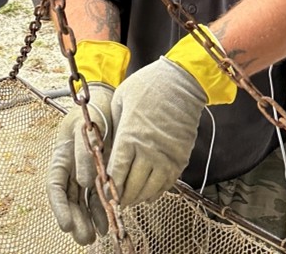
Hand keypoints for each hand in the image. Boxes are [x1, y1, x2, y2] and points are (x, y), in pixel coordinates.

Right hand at [47, 82, 113, 244]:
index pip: (56, 187)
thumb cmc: (90, 112)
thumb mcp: (82, 128)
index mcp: (60, 158)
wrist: (107, 102)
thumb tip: (85, 180)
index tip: (67, 225)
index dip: (60, 208)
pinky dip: (102, 210)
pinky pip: (99, 196)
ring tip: (96, 236)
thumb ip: (82, 151)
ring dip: (88, 220)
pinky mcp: (101, 174)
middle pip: (70, 200)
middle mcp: (71, 169)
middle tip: (85, 238)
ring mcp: (85, 172)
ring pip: (83, 202)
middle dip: (76, 220)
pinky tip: (108, 224)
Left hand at [106, 57, 205, 205]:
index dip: (108, 187)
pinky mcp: (181, 158)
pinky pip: (167, 183)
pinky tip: (148, 195)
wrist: (182, 82)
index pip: (116, 173)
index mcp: (130, 138)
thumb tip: (106, 146)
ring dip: (138, 197)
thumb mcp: (120, 101)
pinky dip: (156, 192)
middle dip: (121, 197)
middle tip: (114, 202)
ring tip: (129, 200)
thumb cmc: (147, 86)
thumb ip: (114, 127)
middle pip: (132, 186)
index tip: (103, 193)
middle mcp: (149, 152)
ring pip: (150, 189)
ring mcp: (167, 157)